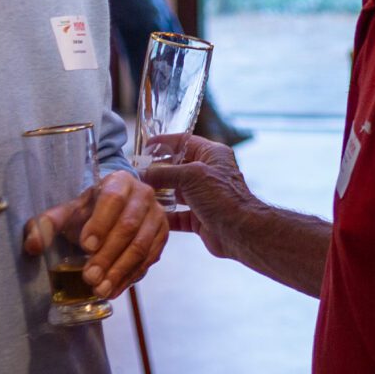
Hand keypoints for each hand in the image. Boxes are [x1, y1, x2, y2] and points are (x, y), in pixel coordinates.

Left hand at [24, 172, 167, 298]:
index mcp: (119, 181)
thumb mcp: (67, 212)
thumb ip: (46, 224)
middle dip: (108, 255)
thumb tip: (32, 246)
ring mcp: (157, 217)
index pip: (113, 200)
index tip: (85, 246)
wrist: (116, 208)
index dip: (100, 223)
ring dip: (120, 270)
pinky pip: (150, 259)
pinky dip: (131, 277)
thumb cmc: (89, 210)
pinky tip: (113, 290)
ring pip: (142, 245)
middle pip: (129, 226)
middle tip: (89, 277)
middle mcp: (144, 195)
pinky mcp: (163, 237)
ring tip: (100, 289)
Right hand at [141, 134, 259, 258]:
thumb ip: (164, 173)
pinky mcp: (199, 217)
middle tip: (134, 174)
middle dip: (156, 172)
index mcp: (212, 155)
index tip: (144, 147)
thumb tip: (141, 174)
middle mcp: (208, 173)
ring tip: (137, 194)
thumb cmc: (222, 197)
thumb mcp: (191, 176)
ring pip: (175, 192)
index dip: (164, 143)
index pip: (184, 142)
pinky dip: (164, 216)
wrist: (240, 231)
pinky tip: (148, 215)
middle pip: (176, 168)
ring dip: (158, 194)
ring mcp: (203, 196)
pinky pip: (176, 215)